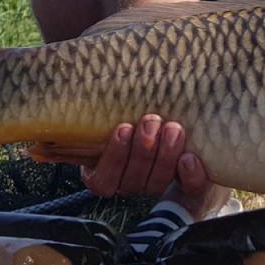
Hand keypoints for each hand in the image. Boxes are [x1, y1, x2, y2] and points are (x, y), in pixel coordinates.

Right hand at [79, 114, 210, 197]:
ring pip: (158, 182)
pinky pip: (188, 188)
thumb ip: (96, 108)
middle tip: (151, 121)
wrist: (171, 122)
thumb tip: (74, 76)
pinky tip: (190, 158)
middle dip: (143, 149)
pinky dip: (190, 174)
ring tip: (172, 128)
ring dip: (165, 155)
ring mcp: (156, 188)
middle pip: (134, 180)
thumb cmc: (130, 113)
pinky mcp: (185, 187)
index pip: (104, 180)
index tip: (123, 128)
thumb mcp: (109, 113)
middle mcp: (128, 185)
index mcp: (103, 175)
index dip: (115, 157)